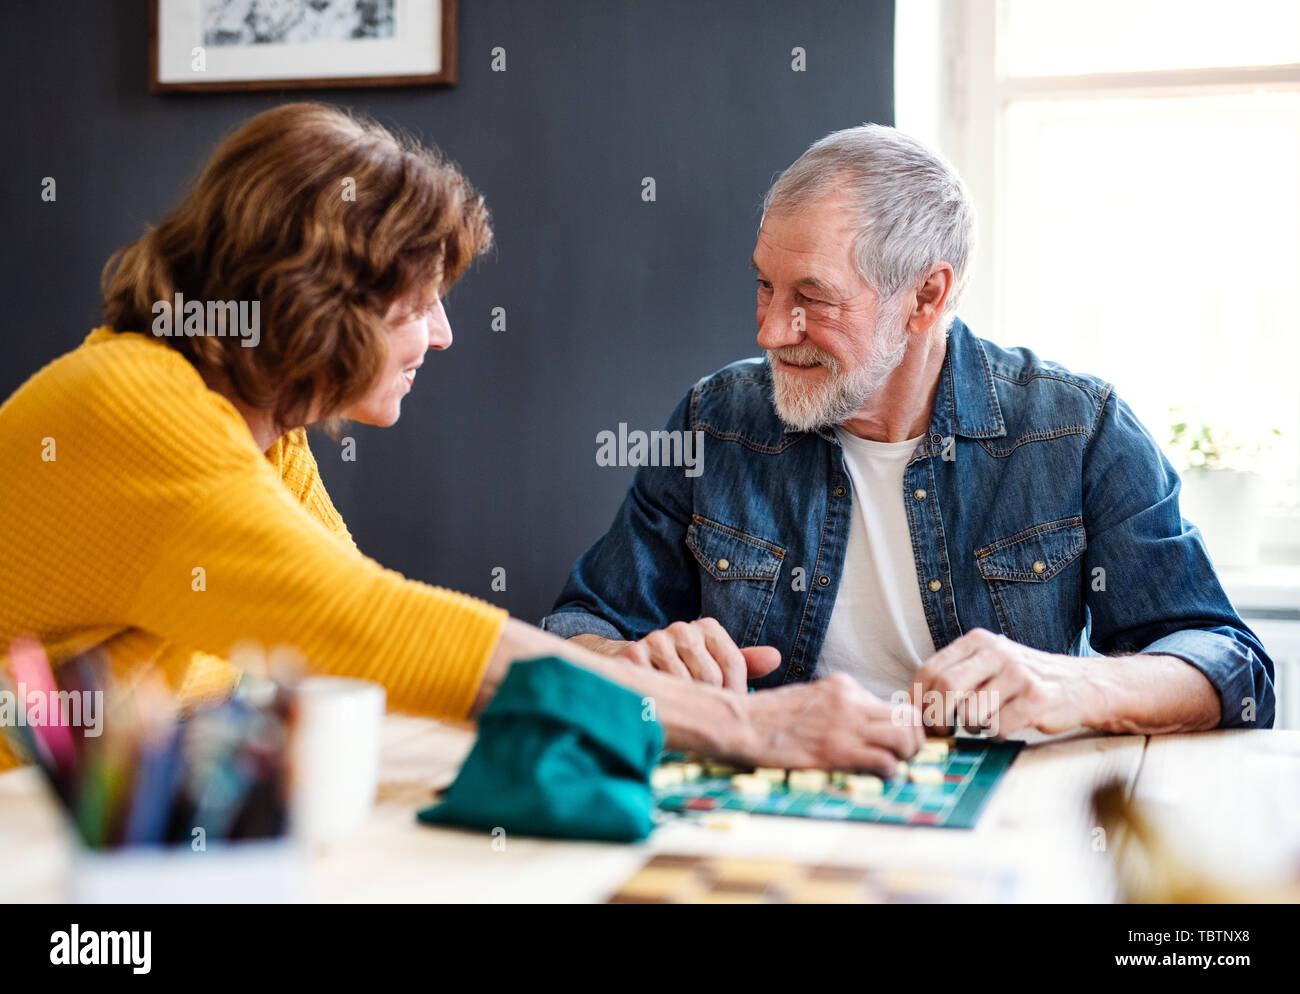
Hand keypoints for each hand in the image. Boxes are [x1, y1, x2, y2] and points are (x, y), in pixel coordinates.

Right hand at [574, 618, 780, 691]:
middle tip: (703, 716)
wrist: (631, 665)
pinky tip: (662, 703)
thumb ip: (744, 662)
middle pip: (711, 678)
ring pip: (685, 686)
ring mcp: (656, 640)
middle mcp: (682, 628)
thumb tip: (775, 658)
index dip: (736, 693)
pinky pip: (659, 689)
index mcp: (707, 627)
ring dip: (685, 705)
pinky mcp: (633, 656)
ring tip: (682, 710)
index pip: (734, 664)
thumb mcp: (713, 664)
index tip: (730, 710)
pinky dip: (664, 702)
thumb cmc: (682, 669)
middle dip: (709, 702)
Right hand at [737, 674, 925, 773]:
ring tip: (891, 767)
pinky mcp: (837, 750)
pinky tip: (874, 776)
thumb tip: (858, 727)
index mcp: (843, 686)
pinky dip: (888, 773)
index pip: (894, 705)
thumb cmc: (768, 718)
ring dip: (906, 757)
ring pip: (906, 738)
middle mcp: (850, 700)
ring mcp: (845, 724)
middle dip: (914, 741)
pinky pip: (885, 762)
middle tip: (902, 757)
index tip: (897, 742)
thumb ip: (836, 707)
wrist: (741, 723)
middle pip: (910, 719)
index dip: (902, 727)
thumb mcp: (809, 698)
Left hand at [912, 628, 1099, 736]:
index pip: (930, 670)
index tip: (920, 720)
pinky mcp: (1036, 698)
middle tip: (941, 732)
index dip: (918, 700)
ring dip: (971, 728)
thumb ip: (955, 679)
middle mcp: (997, 652)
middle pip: (945, 688)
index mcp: (978, 642)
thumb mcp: (988, 667)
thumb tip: (914, 710)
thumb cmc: (1024, 682)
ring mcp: (1018, 673)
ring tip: (985, 724)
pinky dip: (997, 735)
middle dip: (936, 718)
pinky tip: (1009, 726)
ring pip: (970, 712)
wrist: (1082, 685)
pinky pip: (998, 727)